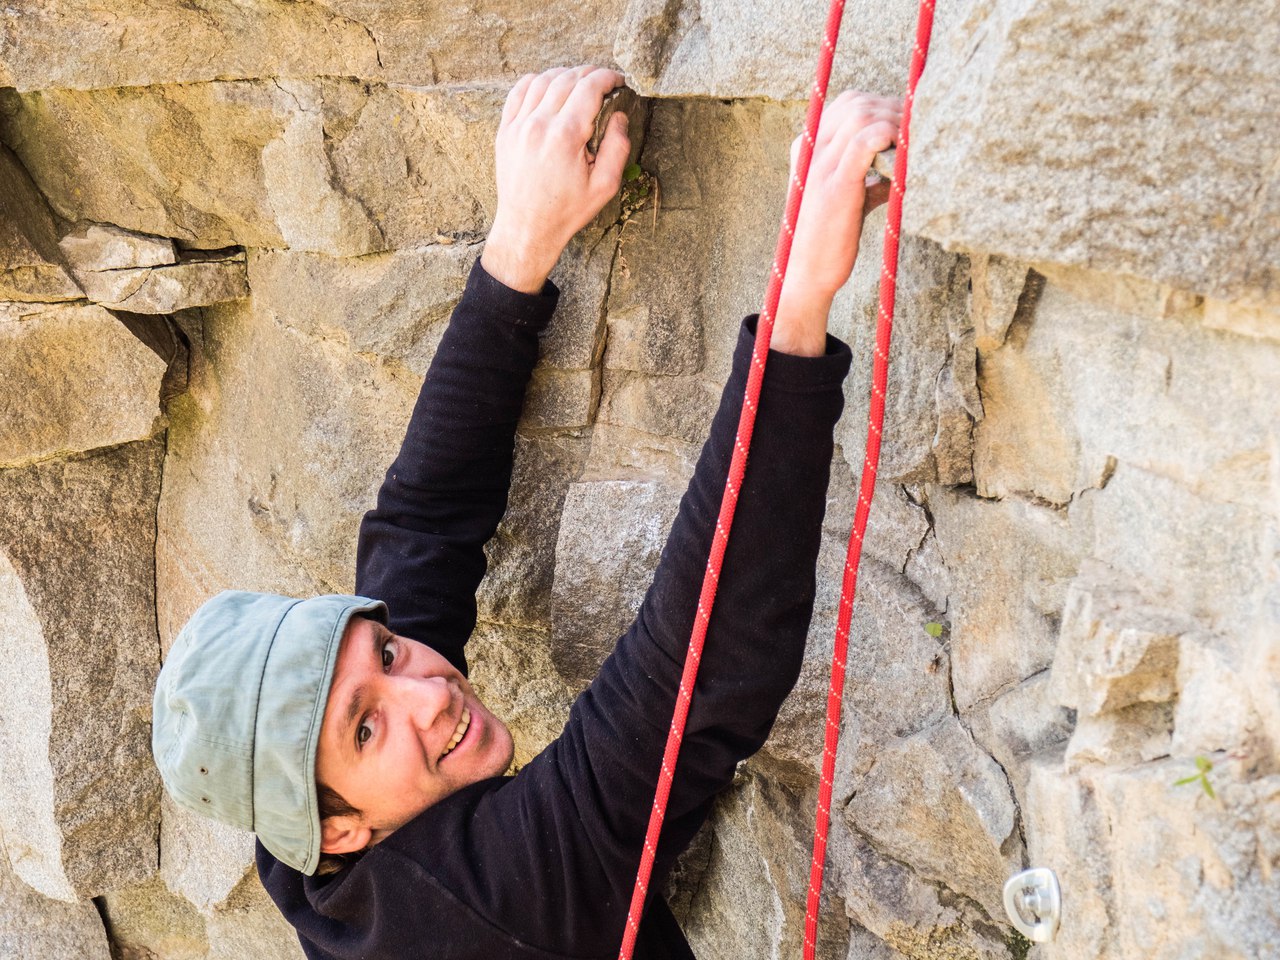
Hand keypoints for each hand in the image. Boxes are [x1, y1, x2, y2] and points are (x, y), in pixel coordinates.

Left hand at [481, 65, 630, 292]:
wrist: (527, 228)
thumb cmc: (566, 211)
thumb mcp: (605, 186)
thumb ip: (617, 147)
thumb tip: (620, 116)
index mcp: (565, 136)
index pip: (589, 87)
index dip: (607, 77)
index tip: (618, 80)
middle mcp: (538, 125)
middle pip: (567, 79)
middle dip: (589, 74)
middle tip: (603, 81)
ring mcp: (518, 126)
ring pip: (542, 80)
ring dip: (564, 75)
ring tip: (579, 82)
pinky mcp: (505, 131)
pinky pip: (518, 92)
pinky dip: (536, 81)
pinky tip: (548, 86)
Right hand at [772, 92, 901, 355]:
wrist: (807, 273)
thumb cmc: (829, 239)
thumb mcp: (848, 198)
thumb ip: (868, 176)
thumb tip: (899, 164)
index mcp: (808, 148)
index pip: (849, 103)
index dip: (884, 104)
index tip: (909, 122)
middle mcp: (810, 149)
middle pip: (858, 103)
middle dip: (895, 109)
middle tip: (920, 129)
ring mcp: (820, 164)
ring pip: (863, 115)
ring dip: (897, 122)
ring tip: (915, 141)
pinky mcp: (835, 183)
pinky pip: (865, 141)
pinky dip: (890, 137)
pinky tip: (904, 153)